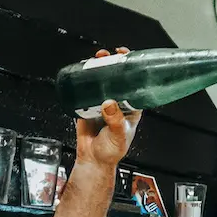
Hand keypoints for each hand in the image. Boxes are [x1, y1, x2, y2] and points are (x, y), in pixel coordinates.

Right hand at [75, 47, 141, 168]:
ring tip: (95, 59)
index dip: (132, 69)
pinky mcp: (87, 105)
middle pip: (117, 78)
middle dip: (113, 63)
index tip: (128, 57)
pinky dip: (84, 79)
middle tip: (109, 56)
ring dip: (98, 68)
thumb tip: (108, 103)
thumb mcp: (118, 135)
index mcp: (131, 108)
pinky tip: (82, 70)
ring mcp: (102, 102)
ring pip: (101, 81)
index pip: (134, 84)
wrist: (93, 160)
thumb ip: (115, 120)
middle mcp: (118, 103)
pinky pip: (86, 89)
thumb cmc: (112, 151)